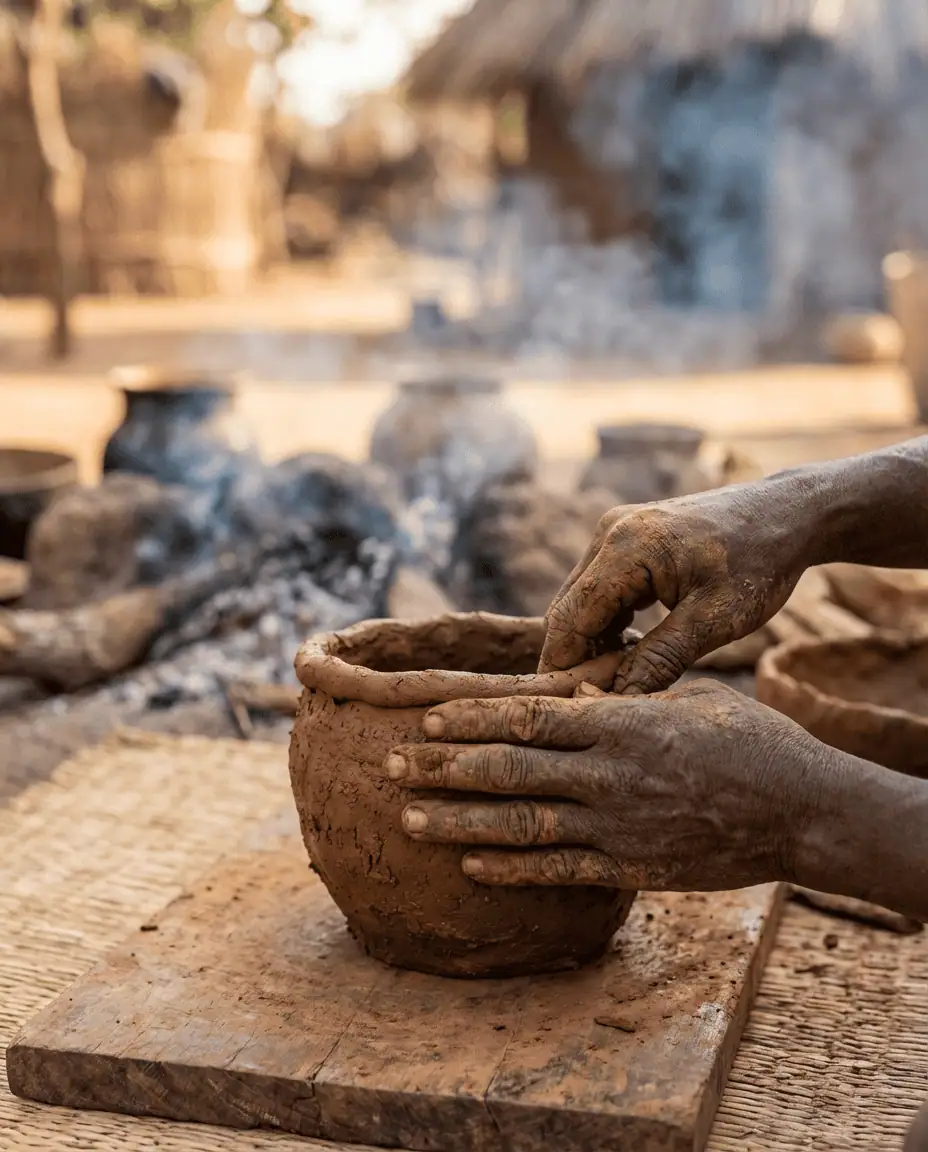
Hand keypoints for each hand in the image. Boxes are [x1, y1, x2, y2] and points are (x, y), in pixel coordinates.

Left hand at [385, 681, 821, 891]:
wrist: (800, 809)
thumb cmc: (749, 739)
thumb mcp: (687, 697)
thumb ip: (622, 697)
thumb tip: (567, 690)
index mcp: (620, 723)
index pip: (527, 716)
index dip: (470, 716)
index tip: (424, 715)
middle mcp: (609, 775)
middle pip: (508, 768)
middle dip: (442, 767)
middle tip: (389, 764)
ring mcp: (617, 826)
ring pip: (520, 823)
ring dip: (458, 822)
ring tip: (408, 820)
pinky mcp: (630, 867)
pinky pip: (558, 870)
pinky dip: (511, 869)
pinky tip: (470, 866)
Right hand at [539, 485, 812, 693]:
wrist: (785, 514)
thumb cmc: (758, 563)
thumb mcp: (715, 620)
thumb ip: (662, 659)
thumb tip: (620, 699)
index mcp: (625, 547)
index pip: (570, 618)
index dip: (563, 665)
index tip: (567, 706)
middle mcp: (609, 532)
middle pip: (567, 608)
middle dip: (575, 656)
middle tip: (593, 701)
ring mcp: (614, 532)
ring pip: (581, 600)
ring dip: (592, 641)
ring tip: (620, 678)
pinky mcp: (624, 538)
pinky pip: (599, 588)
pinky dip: (607, 622)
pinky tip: (634, 648)